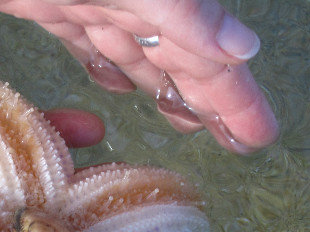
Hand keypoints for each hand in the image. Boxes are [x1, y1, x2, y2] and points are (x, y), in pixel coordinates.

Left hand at [0, 0, 278, 152]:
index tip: (258, 134)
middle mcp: (128, 3)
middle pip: (180, 61)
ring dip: (167, 88)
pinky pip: (88, 45)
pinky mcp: (51, 6)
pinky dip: (107, 67)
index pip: (206, 57)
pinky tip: (114, 85)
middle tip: (240, 139)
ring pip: (139, 57)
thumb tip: (241, 47)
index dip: (234, 97)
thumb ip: (181, 7)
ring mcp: (90, 3)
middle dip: (213, 100)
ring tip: (190, 121)